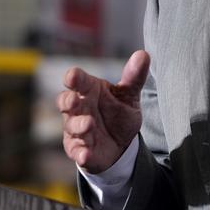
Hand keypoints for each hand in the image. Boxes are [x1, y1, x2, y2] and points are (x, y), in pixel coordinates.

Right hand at [58, 50, 149, 172]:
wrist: (120, 144)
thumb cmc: (118, 113)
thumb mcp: (129, 95)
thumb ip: (134, 77)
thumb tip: (143, 54)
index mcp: (89, 90)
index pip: (78, 81)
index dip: (74, 78)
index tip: (73, 76)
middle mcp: (79, 108)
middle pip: (65, 101)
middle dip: (68, 100)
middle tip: (74, 100)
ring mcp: (76, 129)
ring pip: (71, 126)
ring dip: (78, 125)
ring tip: (89, 124)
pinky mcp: (79, 150)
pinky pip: (76, 151)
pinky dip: (80, 153)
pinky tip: (86, 154)